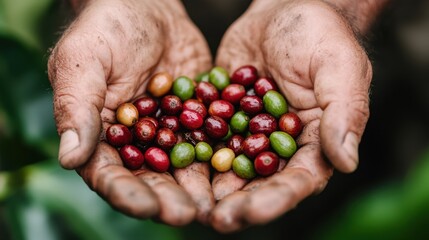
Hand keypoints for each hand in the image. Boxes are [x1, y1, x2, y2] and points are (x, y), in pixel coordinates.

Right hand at [48, 0, 213, 224]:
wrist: (147, 7)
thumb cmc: (106, 29)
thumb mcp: (84, 61)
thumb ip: (77, 108)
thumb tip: (68, 158)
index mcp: (99, 135)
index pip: (108, 173)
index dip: (125, 192)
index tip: (145, 206)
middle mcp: (134, 142)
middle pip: (149, 178)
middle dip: (166, 199)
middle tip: (187, 214)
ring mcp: (167, 133)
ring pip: (181, 167)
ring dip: (196, 187)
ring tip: (213, 204)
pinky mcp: (195, 119)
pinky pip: (208, 140)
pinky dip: (219, 156)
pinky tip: (234, 169)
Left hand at [210, 0, 371, 231]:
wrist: (282, 10)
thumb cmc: (319, 34)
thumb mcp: (339, 66)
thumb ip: (345, 112)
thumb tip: (347, 162)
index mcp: (313, 140)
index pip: (300, 179)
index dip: (277, 198)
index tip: (252, 211)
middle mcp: (279, 145)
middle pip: (260, 182)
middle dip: (239, 202)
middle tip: (217, 220)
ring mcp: (248, 133)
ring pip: (229, 167)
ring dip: (211, 187)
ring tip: (192, 204)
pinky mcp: (223, 117)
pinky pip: (207, 138)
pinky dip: (192, 152)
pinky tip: (173, 165)